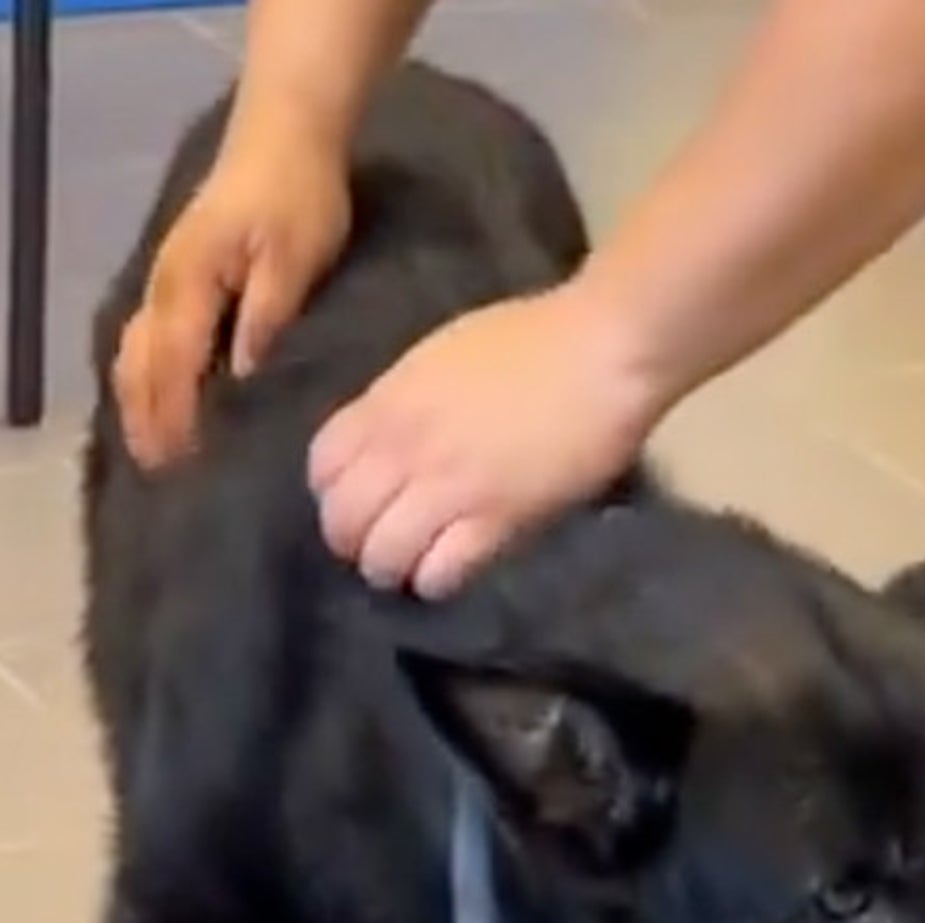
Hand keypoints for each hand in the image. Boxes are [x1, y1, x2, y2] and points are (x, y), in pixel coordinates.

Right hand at [112, 126, 352, 468]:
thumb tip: (242, 377)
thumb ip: (266, 316)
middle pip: (137, 373)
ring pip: (132, 360)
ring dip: (138, 408)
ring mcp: (160, 284)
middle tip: (165, 481)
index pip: (171, 371)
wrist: (281, 133)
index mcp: (188, 288)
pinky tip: (158, 407)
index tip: (187, 469)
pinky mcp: (173, 281)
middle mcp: (161, 291)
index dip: (176, 423)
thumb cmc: (295, 195)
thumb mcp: (295, 256)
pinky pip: (142, 344)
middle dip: (146, 426)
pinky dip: (143, 382)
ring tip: (155, 457)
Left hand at [308, 284, 667, 598]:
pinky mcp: (494, 519)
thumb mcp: (443, 357)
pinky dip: (438, 580)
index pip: (322, 467)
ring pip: (382, 556)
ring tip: (417, 566)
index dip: (335, 493)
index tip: (361, 501)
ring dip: (395, 569)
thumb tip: (390, 438)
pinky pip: (439, 572)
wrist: (603, 349)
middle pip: (342, 522)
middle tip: (384, 546)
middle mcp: (404, 447)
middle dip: (356, 543)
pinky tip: (454, 568)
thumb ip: (406, 401)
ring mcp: (446, 486)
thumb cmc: (535, 339)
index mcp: (388, 402)